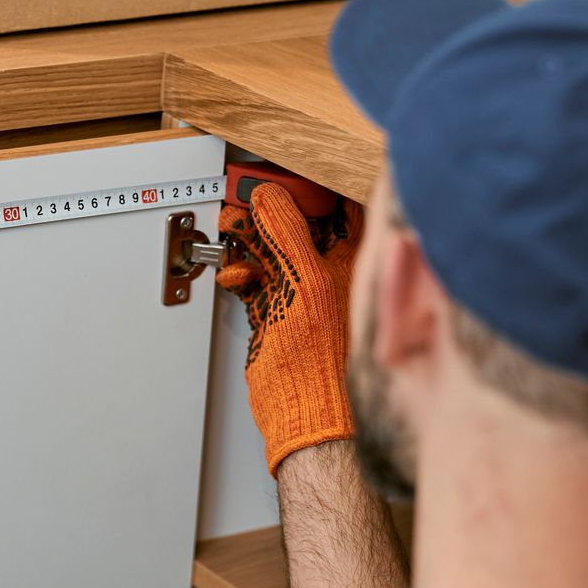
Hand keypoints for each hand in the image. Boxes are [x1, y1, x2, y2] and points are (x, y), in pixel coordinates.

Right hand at [216, 185, 363, 474]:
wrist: (305, 417)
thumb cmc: (323, 367)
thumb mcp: (304, 284)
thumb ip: (289, 234)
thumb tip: (271, 197)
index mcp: (355, 261)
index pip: (338, 203)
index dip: (312, 182)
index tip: (284, 170)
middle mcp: (334, 274)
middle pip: (300, 221)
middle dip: (270, 208)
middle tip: (246, 195)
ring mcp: (305, 295)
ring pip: (274, 249)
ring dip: (250, 239)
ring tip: (232, 230)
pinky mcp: (280, 315)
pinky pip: (258, 280)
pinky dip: (242, 273)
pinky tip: (236, 274)